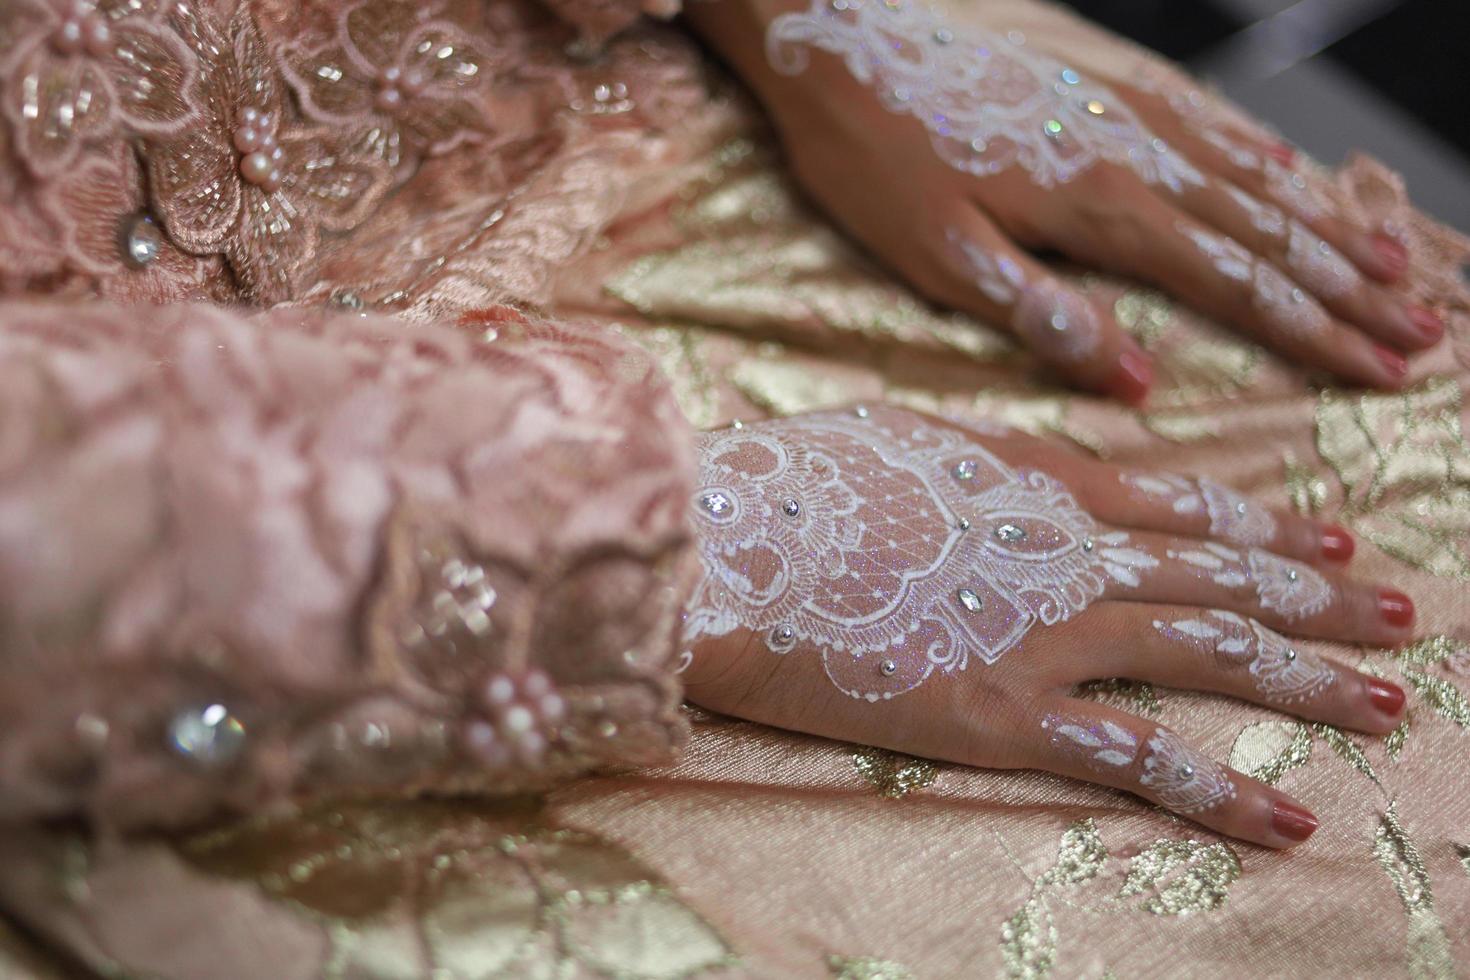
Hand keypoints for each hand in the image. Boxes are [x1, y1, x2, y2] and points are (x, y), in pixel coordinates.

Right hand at [679, 406, 1414, 847]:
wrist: (728, 543)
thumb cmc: (788, 484)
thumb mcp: (897, 438)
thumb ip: (976, 457)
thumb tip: (1016, 465)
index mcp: (1034, 480)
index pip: (1181, 503)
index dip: (1264, 525)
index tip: (1329, 535)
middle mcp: (1067, 551)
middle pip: (1222, 577)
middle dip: (1321, 598)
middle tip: (1401, 614)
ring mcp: (1047, 632)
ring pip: (1211, 655)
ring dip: (1308, 682)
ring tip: (1385, 703)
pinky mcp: (1008, 716)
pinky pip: (1140, 759)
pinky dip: (1223, 794)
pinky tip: (1288, 820)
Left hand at [683, 0, 1443, 400]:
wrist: (835, 45)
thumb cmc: (874, 159)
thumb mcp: (939, 258)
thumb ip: (1043, 317)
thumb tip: (1138, 384)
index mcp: (1103, 210)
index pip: (1235, 284)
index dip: (1314, 330)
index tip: (1379, 368)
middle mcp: (1133, 156)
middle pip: (1266, 234)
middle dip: (1349, 288)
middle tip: (1421, 331)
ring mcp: (1119, 115)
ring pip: (1250, 179)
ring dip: (1326, 226)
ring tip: (1394, 260)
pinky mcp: (1093, 90)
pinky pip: (1202, 125)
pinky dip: (1258, 155)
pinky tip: (1288, 171)